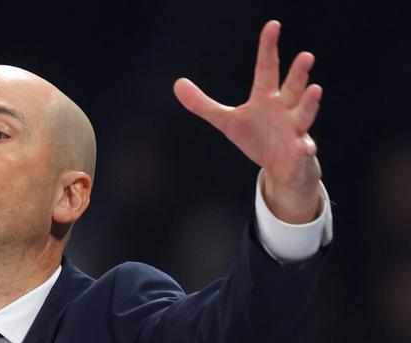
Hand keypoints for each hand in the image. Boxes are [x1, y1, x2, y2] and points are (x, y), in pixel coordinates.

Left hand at [173, 20, 322, 223]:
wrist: (281, 166)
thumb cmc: (257, 137)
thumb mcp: (227, 121)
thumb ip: (203, 104)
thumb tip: (177, 83)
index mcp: (266, 98)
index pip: (267, 68)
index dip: (268, 48)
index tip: (272, 25)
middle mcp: (285, 109)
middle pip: (292, 88)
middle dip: (298, 73)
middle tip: (306, 55)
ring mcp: (295, 130)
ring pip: (304, 115)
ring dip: (309, 104)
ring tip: (315, 90)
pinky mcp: (300, 152)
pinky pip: (304, 150)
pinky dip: (305, 148)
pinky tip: (306, 147)